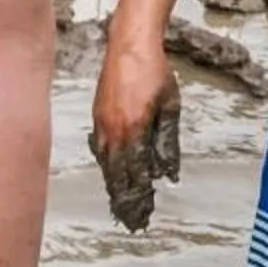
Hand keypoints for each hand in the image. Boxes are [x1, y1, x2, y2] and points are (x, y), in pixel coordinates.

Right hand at [89, 32, 180, 231]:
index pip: (136, 174)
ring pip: (106, 164)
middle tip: (129, 221)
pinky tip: (110, 172)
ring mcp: (102, 123)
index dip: (139, 197)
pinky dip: (106, 165)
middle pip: (117, 175)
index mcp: (134, 131)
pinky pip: (100, 148)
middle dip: (123, 199)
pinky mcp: (97, 115)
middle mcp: (114, 131)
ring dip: (113, 185)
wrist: (129, 45)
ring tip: (119, 203)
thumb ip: (167, 143)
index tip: (143, 215)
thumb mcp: (170, 108)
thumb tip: (168, 173)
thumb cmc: (155, 72)